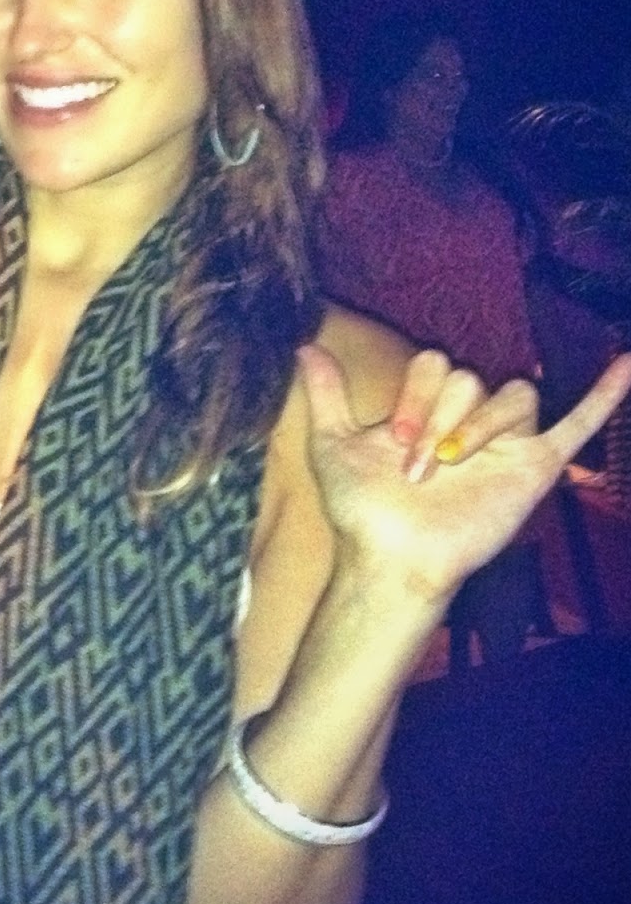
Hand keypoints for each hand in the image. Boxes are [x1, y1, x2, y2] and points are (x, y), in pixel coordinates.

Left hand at [299, 344, 630, 605]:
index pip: (435, 363)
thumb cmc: (363, 508)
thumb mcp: (334, 443)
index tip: (392, 440)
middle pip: (472, 378)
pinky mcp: (535, 467)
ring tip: (450, 465)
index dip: (414, 393)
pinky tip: (625, 362)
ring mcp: (506, 441)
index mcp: (428, 407)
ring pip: (513, 395)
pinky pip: (579, 425)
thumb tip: (304, 347)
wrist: (390, 556)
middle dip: (439, 416)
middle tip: (418, 463)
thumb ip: (327, 395)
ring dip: (478, 426)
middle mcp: (469, 418)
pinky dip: (604, 395)